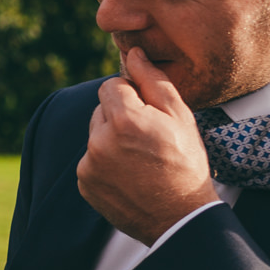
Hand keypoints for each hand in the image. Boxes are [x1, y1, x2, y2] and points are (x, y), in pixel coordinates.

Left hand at [75, 47, 219, 244]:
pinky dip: (105, 163)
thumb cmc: (186, 162)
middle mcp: (99, 140)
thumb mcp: (180, 117)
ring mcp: (88, 164)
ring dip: (112, 140)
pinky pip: (90, 160)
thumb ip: (153, 80)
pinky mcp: (84, 183)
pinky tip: (129, 174)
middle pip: (101, 110)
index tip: (148, 113)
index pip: (112, 86)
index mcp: (124, 119)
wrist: (180, 217)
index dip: (132, 95)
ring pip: (95, 135)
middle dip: (120, 117)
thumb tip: (133, 52)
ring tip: (140, 159)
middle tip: (147, 139)